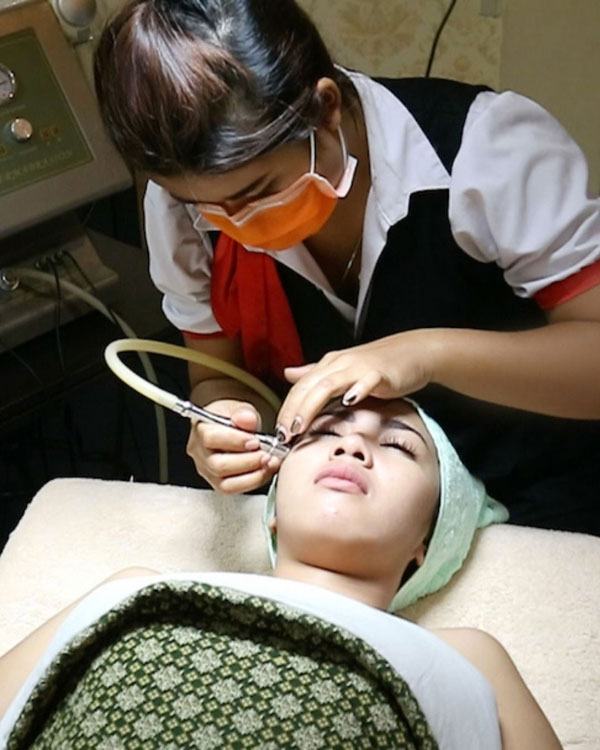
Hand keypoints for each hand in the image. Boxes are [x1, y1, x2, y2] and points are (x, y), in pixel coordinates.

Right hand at [186, 399, 280, 492]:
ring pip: (226, 484)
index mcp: (200, 429)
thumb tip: (247, 419)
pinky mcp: (218, 483)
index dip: (235, 441)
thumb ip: (243, 413)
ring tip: (269, 463)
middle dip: (247, 462)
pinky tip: (265, 471)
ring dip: (253, 475)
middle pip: (218, 466)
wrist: (232, 426)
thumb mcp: (239, 407)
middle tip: (267, 454)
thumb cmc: (232, 417)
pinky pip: (234, 489)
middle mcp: (200, 452)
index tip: (256, 441)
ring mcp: (207, 470)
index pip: (211, 439)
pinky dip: (253, 481)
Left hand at [277, 331, 435, 439]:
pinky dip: (356, 390)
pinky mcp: (380, 372)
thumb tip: (288, 374)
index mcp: (329, 365)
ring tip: (301, 425)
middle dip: (293, 411)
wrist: (413, 352)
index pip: (300, 387)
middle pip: (308, 387)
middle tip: (284, 435)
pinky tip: (349, 401)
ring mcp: (359, 367)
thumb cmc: (378, 365)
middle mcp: (339, 364)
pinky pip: (365, 381)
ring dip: (311, 405)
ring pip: (327, 384)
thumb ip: (315, 374)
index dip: (286, 408)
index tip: (278, 433)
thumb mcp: (342, 369)